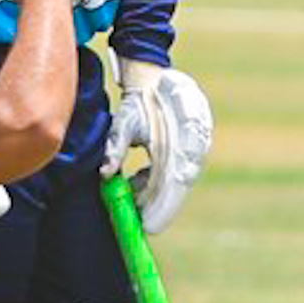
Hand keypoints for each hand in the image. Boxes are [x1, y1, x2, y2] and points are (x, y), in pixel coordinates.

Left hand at [100, 60, 213, 234]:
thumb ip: (117, 144)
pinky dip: (159, 183)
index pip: (176, 180)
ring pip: (179, 181)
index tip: (150, 225)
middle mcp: (195, 144)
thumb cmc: (138, 99)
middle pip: (179, 185)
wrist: (154, 77)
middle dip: (161, 207)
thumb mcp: (125, 120)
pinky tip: (139, 183)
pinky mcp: (192, 147)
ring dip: (158, 195)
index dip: (165, 206)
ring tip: (134, 203)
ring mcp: (197, 145)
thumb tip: (106, 173)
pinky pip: (178, 173)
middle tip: (142, 225)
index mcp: (183, 136)